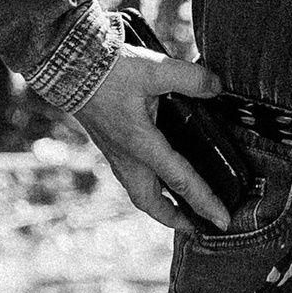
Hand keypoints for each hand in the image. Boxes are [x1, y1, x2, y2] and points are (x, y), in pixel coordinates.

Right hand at [76, 38, 232, 233]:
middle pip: (152, 203)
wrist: (68, 68)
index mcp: (142, 144)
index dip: (205, 203)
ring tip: (182, 208)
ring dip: (161, 205)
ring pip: (140, 192)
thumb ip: (191, 79)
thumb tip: (217, 87)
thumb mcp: (154, 70)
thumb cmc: (109, 72)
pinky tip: (160, 176)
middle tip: (200, 224)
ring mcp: (116, 153)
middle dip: (177, 219)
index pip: (181, 181)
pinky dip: (150, 186)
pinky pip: (132, 176)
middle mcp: (127, 157)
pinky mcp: (110, 145)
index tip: (223, 221)